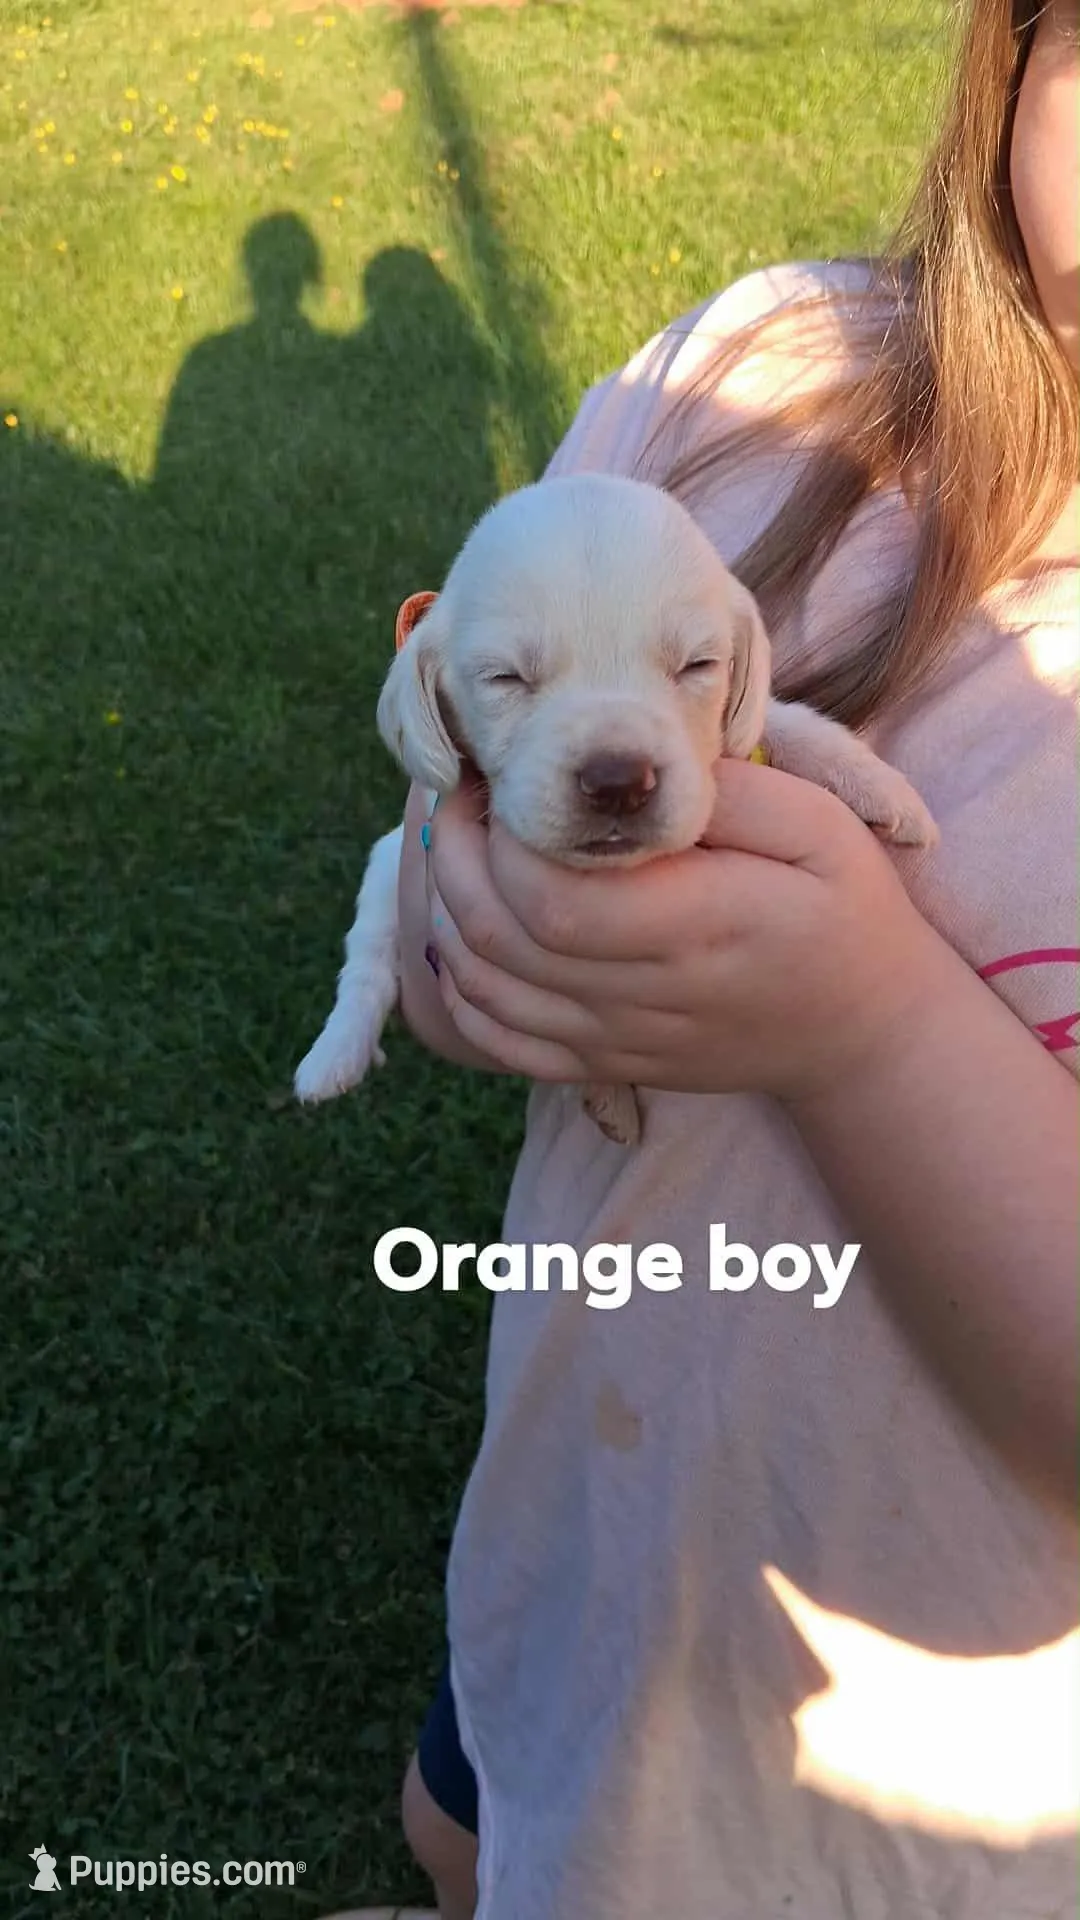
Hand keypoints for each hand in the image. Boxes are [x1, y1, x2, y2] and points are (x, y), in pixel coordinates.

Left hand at [425, 759, 948, 1104]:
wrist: (860, 1028)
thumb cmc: (842, 909)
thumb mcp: (822, 826)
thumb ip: (729, 794)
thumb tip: (630, 768)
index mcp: (700, 926)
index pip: (554, 900)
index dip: (501, 840)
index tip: (504, 775)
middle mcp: (647, 996)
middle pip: (499, 941)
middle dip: (454, 859)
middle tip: (460, 796)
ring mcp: (618, 1040)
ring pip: (485, 991)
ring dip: (446, 911)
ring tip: (459, 847)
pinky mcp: (604, 1064)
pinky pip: (499, 1042)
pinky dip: (460, 986)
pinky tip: (466, 928)